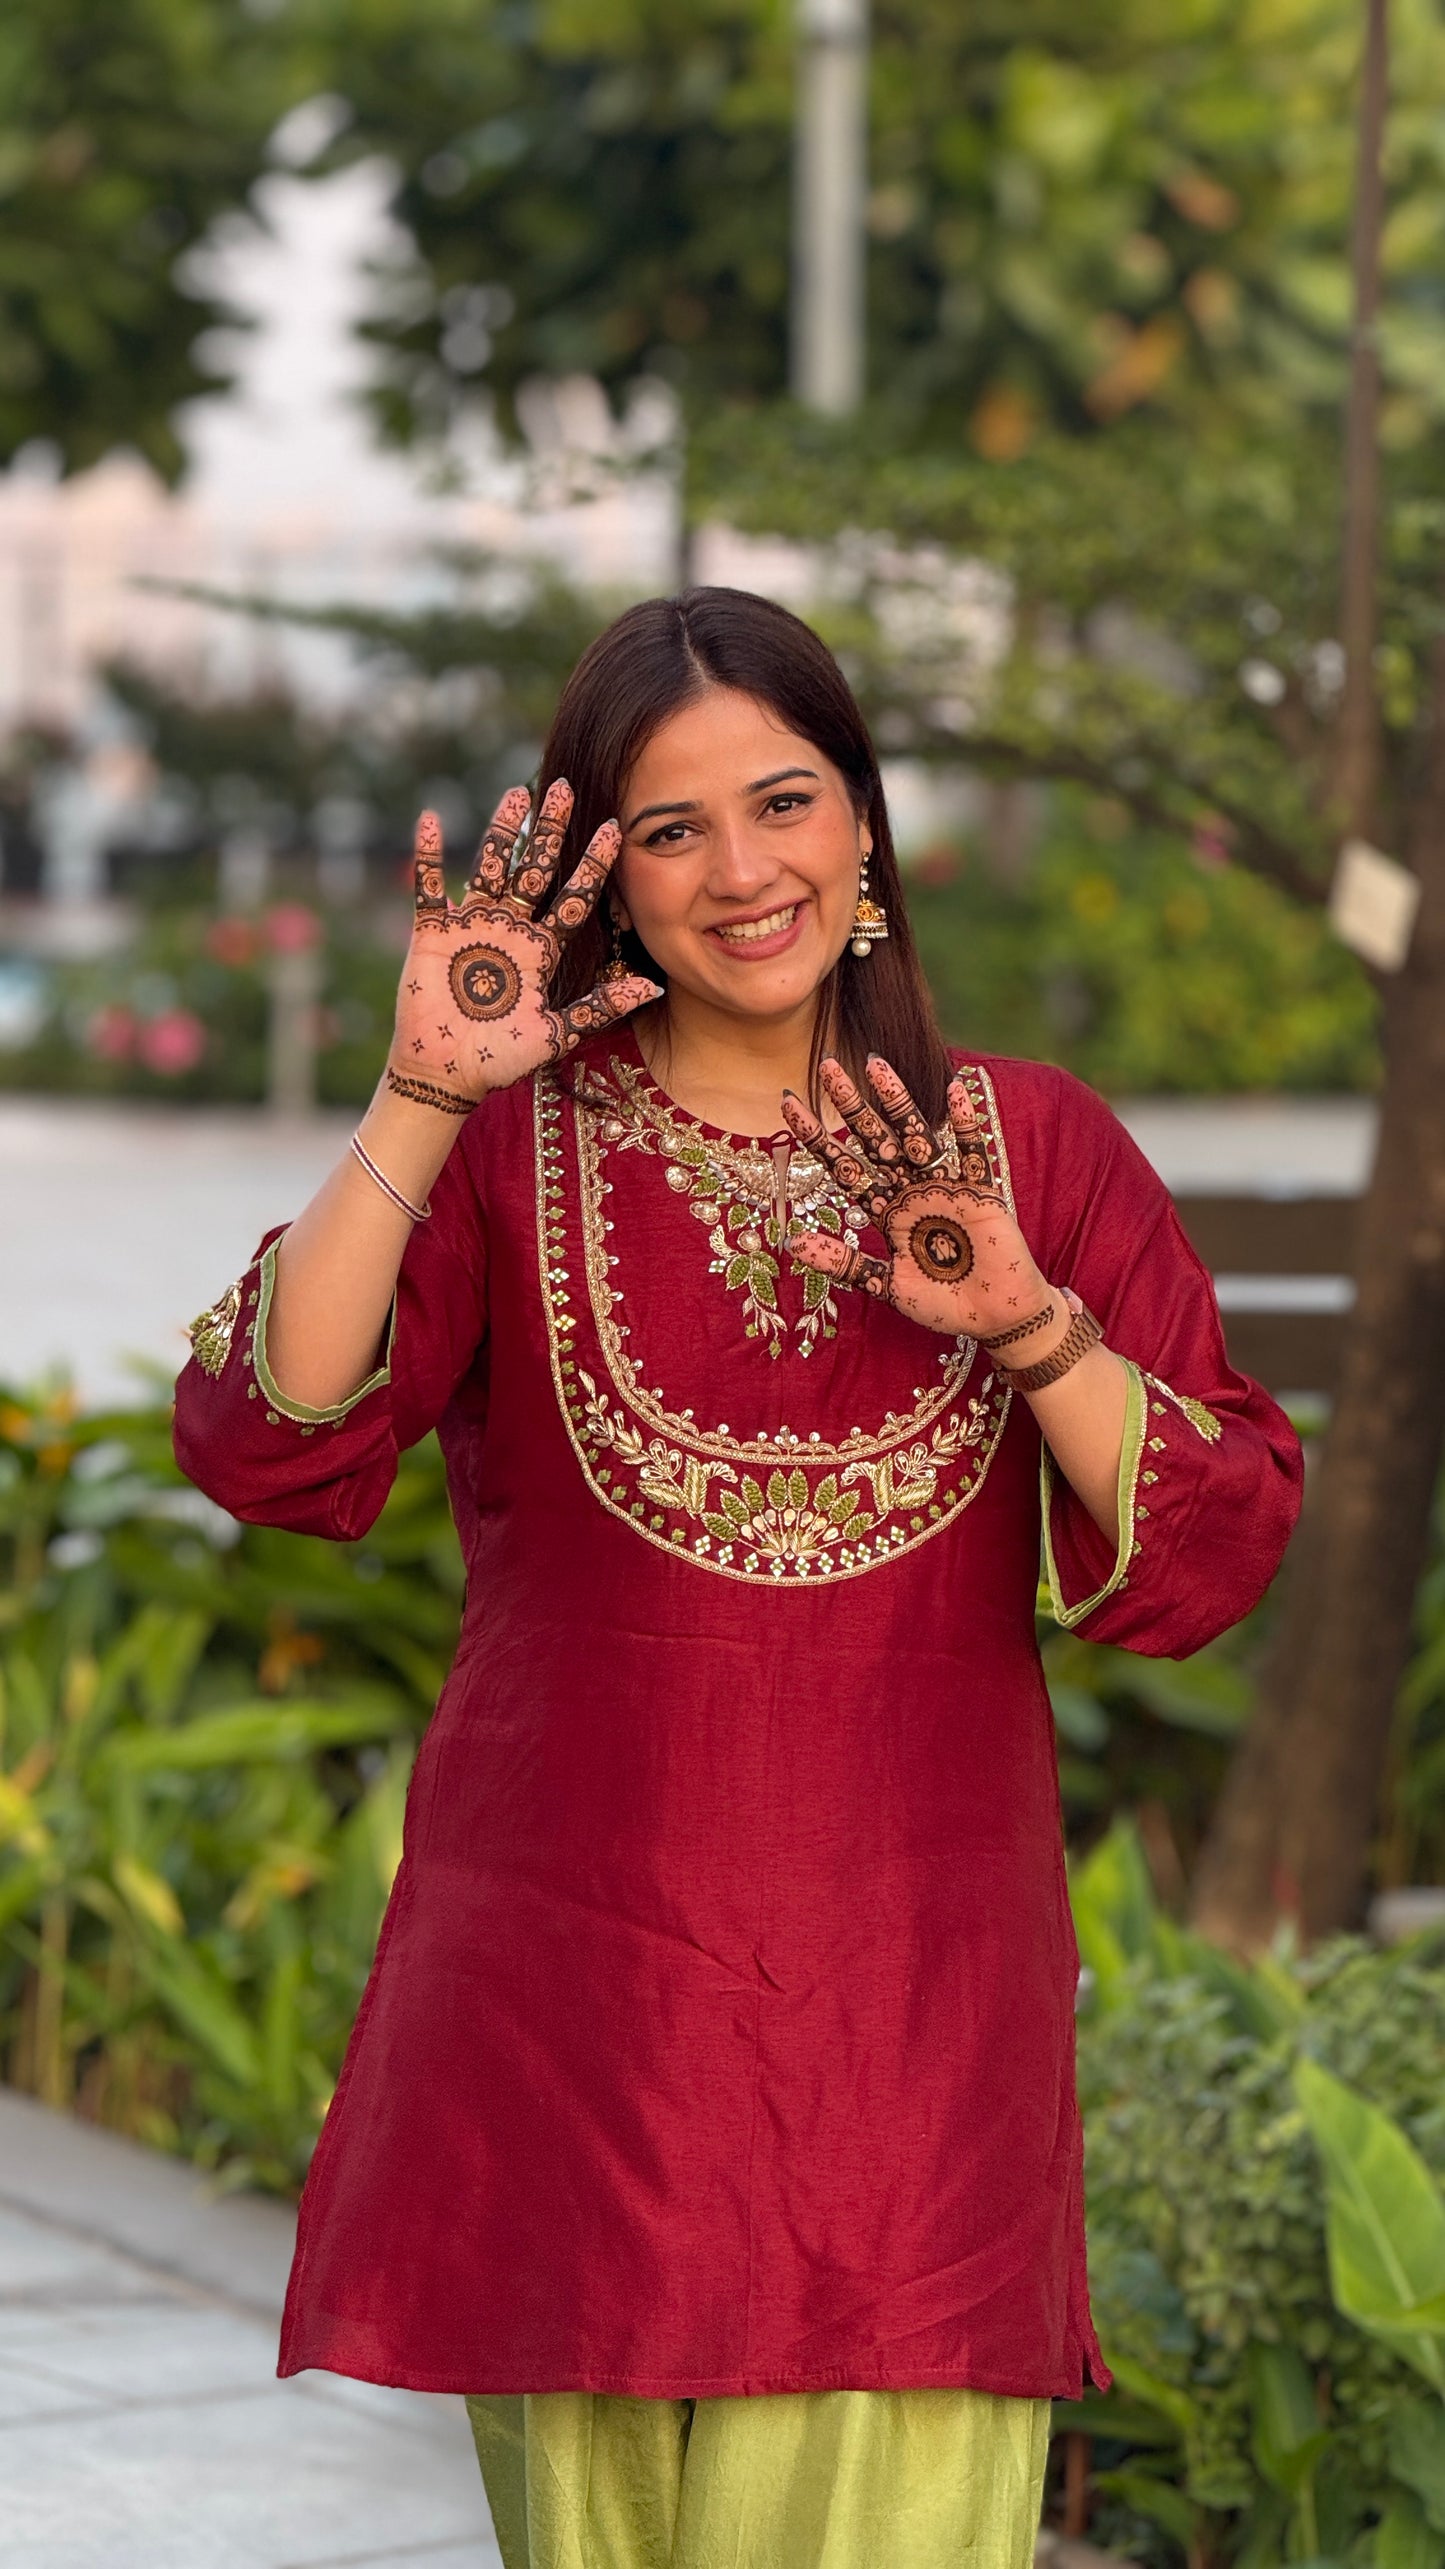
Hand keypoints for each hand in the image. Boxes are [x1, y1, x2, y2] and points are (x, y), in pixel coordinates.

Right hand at [387, 780, 660, 1103]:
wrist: (450, 1074)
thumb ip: (599, 1007)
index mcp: (542, 948)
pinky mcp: (432, 933)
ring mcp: (471, 926)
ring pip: (490, 867)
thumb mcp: (557, 1032)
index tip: (615, 830)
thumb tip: (651, 986)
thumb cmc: (503, 1057)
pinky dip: (428, 858)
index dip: (592, 866)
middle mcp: (510, 928)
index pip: (573, 898)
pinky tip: (431, 822)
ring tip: (517, 795)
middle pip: (534, 869)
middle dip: (550, 832)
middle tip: (566, 789)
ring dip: (502, 832)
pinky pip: (429, 889)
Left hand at [781, 1055, 1055, 1343]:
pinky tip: (955, 1089)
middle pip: (875, 1140)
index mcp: (885, 1209)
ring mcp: (944, 1186)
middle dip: (851, 1105)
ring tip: (875, 1065)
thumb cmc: (941, 1302)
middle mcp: (910, 1190)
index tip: (788, 1104)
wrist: (992, 1317)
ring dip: (897, 1101)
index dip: (817, 1137)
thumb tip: (792, 1242)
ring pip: (916, 1135)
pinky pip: (972, 1152)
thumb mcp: (886, 1285)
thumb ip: (845, 1263)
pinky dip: (966, 1123)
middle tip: (827, 1066)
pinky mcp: (980, 1192)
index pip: (844, 1167)